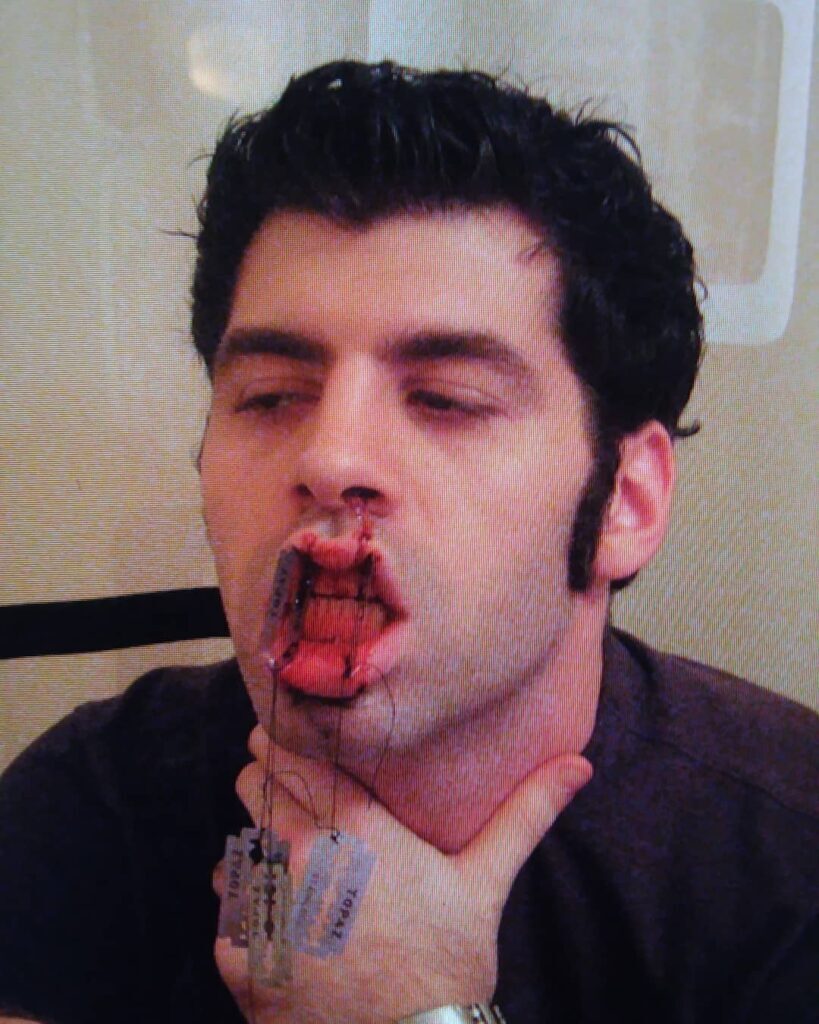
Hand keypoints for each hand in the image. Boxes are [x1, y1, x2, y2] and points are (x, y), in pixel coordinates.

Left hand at [215, 725, 590, 1023]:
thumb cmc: (448, 961)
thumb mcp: (485, 881)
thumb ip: (525, 815)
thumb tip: (578, 766)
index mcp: (355, 825)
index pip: (287, 750)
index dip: (283, 742)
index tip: (292, 743)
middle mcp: (301, 854)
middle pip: (252, 786)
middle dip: (268, 787)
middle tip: (300, 807)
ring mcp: (265, 906)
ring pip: (236, 847)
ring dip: (257, 852)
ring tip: (296, 874)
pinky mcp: (241, 957)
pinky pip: (226, 914)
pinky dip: (246, 916)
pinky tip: (288, 932)